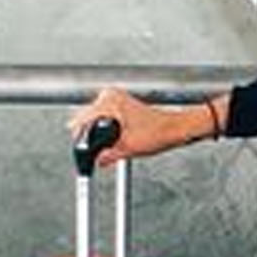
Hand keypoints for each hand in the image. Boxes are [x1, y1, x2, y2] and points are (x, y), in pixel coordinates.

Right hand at [66, 87, 224, 166]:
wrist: (176, 128)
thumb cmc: (159, 132)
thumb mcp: (128, 148)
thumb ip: (106, 156)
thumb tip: (96, 161)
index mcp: (109, 102)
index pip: (81, 119)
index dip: (80, 138)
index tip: (80, 151)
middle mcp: (111, 95)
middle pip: (86, 118)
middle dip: (90, 136)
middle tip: (97, 151)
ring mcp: (116, 97)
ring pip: (94, 118)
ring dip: (97, 132)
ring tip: (111, 144)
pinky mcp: (121, 102)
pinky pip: (104, 115)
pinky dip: (105, 127)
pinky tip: (114, 137)